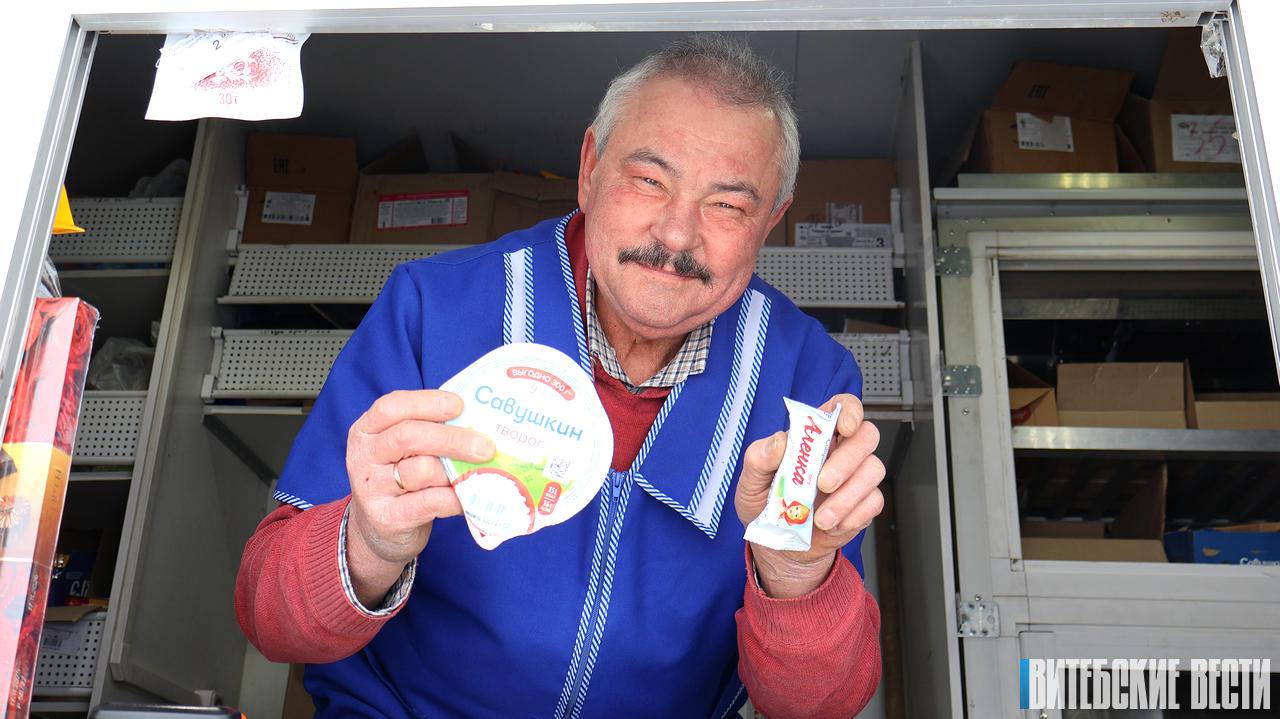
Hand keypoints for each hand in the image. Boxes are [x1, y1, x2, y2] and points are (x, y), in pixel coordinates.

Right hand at [344, 390, 494, 604]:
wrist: (380, 531)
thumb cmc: (401, 479)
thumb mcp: (402, 451)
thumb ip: (428, 431)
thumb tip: (477, 419)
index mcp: (365, 431)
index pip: (391, 407)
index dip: (426, 402)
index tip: (459, 405)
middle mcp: (363, 457)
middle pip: (408, 436)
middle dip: (452, 438)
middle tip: (486, 446)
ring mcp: (371, 489)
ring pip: (422, 470)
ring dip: (453, 473)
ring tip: (470, 476)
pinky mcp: (387, 518)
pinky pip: (431, 502)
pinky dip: (455, 498)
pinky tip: (466, 498)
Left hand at [734, 393, 884, 597]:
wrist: (778, 549)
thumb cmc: (766, 506)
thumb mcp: (750, 482)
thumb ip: (758, 458)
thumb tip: (778, 441)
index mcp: (814, 436)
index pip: (842, 408)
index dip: (850, 410)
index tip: (845, 426)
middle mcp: (839, 452)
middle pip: (867, 436)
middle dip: (848, 458)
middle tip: (823, 483)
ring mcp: (855, 478)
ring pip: (874, 470)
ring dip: (847, 495)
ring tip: (821, 517)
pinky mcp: (863, 504)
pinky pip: (873, 501)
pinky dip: (852, 515)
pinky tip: (830, 525)